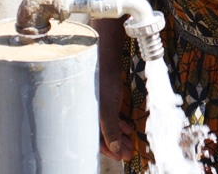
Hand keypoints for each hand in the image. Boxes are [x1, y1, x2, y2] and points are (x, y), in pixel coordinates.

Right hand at [93, 16, 133, 160]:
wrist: (105, 59)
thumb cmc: (102, 81)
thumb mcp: (108, 108)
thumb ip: (111, 129)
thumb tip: (115, 148)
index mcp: (86, 118)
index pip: (95, 141)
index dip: (108, 150)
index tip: (121, 157)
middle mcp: (90, 114)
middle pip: (103, 135)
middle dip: (117, 144)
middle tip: (128, 152)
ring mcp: (98, 107)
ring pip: (109, 126)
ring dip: (120, 135)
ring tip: (130, 142)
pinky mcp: (105, 99)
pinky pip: (112, 115)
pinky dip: (120, 122)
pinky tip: (128, 127)